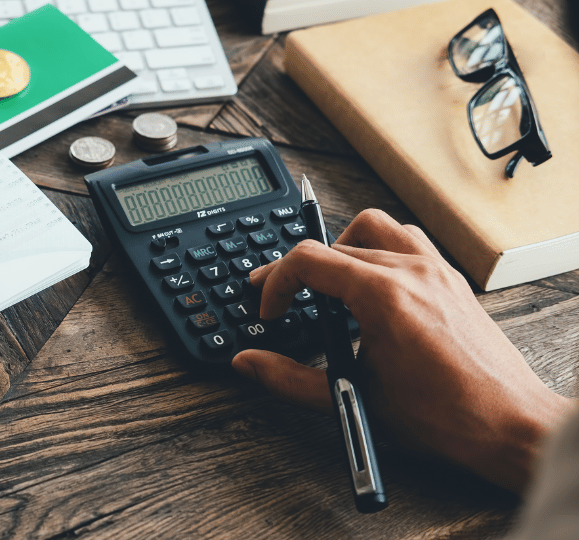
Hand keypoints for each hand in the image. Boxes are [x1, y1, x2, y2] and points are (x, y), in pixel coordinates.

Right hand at [232, 209, 573, 493]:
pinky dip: (380, 250)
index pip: (309, 260)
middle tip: (285, 299)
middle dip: (299, 269)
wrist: (508, 424)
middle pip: (334, 242)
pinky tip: (373, 285)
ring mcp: (435, 271)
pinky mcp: (451, 280)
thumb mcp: (353, 398)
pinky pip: (409, 240)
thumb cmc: (444, 416)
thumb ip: (290, 379)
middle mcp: (411, 272)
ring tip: (329, 284)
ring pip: (375, 227)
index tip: (271, 312)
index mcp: (384, 296)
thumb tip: (250, 364)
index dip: (275, 283)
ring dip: (342, 248)